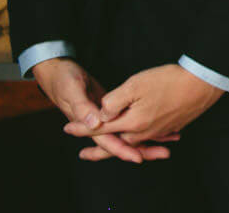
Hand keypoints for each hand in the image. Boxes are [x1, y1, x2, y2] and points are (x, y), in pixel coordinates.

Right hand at [33, 57, 176, 162]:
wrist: (58, 70)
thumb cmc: (63, 79)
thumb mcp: (71, 90)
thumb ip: (82, 107)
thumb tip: (94, 124)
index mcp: (88, 123)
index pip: (107, 142)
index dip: (122, 150)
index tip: (138, 158)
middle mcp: (97, 124)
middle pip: (121, 142)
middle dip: (142, 149)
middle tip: (164, 153)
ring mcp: (105, 117)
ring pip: (128, 133)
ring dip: (147, 138)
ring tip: (171, 139)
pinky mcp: (112, 108)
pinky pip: (129, 120)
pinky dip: (144, 123)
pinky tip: (161, 123)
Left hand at [64, 64, 219, 149]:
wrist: (204, 82)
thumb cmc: (169, 80)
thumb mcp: (135, 84)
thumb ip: (114, 102)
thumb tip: (101, 116)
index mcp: (132, 122)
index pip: (101, 127)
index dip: (83, 128)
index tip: (67, 129)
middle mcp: (144, 131)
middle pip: (117, 142)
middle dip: (99, 149)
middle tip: (84, 156)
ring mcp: (159, 130)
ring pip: (134, 142)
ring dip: (120, 146)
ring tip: (113, 149)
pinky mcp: (171, 125)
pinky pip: (151, 138)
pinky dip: (142, 142)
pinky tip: (143, 140)